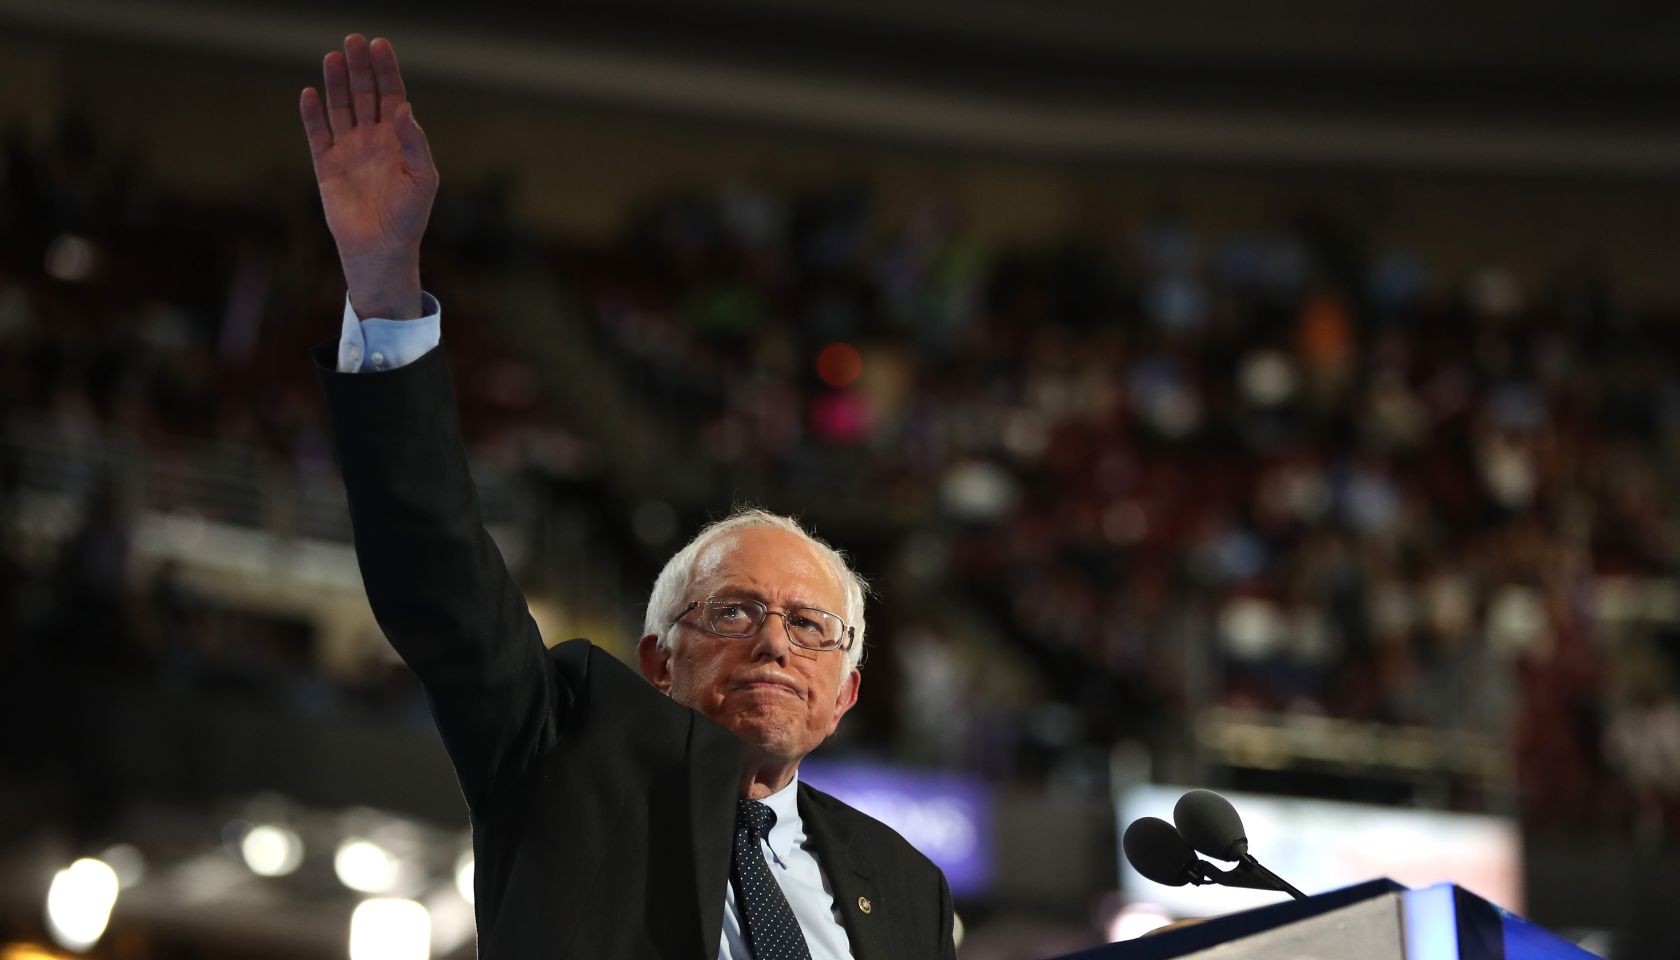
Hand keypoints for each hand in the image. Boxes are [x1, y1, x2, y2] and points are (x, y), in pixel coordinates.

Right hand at [300, 35, 437, 319]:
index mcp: (399, 139)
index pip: (392, 95)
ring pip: (340, 107)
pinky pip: (317, 134)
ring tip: (333, 56)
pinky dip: (312, 114)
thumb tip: (402, 108)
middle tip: (354, 40)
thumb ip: (414, 142)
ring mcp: (348, 150)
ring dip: (336, 82)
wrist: (381, 249)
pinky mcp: (326, 165)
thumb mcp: (422, 179)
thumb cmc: (408, 217)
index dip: (386, 70)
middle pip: (364, 94)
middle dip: (360, 67)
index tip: (380, 45)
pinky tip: (310, 93)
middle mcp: (373, 139)